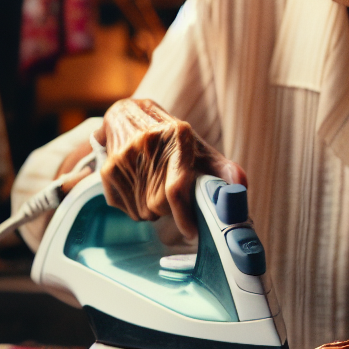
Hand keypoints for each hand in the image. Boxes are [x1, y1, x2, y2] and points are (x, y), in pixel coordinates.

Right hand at [94, 99, 245, 240]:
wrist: (129, 116)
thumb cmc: (172, 139)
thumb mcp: (199, 149)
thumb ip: (223, 169)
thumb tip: (240, 186)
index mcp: (178, 135)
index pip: (177, 187)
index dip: (184, 214)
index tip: (192, 232)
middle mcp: (148, 142)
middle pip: (159, 203)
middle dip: (169, 210)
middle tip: (174, 198)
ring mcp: (124, 156)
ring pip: (142, 210)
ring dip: (153, 211)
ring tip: (156, 189)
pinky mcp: (107, 169)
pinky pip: (124, 209)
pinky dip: (135, 208)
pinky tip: (139, 188)